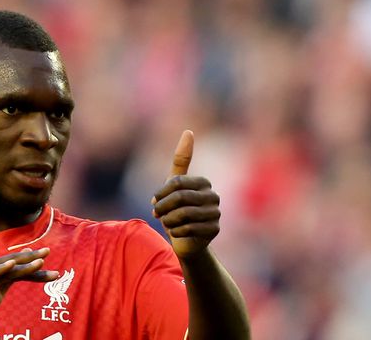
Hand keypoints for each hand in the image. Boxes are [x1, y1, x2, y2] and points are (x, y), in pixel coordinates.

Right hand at [0, 248, 58, 335]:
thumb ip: (4, 283)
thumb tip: (19, 274)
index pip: (17, 267)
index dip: (33, 264)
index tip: (49, 261)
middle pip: (13, 263)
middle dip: (32, 258)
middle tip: (48, 252)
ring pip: (5, 269)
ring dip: (23, 264)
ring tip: (39, 261)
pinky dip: (1, 269)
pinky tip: (13, 264)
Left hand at [151, 130, 220, 258]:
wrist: (186, 240)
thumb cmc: (176, 209)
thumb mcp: (174, 185)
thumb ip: (181, 160)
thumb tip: (189, 131)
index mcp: (203, 182)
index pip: (176, 183)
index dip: (161, 194)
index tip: (154, 202)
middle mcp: (214, 196)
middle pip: (180, 198)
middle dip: (163, 208)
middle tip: (157, 214)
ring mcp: (216, 214)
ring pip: (183, 214)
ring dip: (168, 220)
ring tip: (166, 223)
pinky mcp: (214, 230)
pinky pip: (187, 229)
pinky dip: (175, 232)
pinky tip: (176, 232)